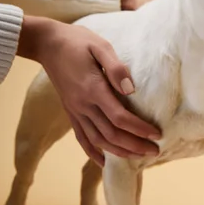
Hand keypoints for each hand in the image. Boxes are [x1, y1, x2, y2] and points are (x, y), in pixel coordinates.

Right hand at [17, 16, 160, 165]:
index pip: (119, 117)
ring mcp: (75, 110)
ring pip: (97, 140)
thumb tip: (130, 89)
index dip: (139, 129)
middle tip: (155, 151)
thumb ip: (116, 67)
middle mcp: (83, 104)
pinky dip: (94, 153)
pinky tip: (105, 162)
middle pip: (111, 134)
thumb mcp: (100, 46)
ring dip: (119, 152)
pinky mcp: (70, 112)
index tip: (156, 134)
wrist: (48, 44)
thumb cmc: (78, 42)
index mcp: (93, 88)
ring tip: (139, 157)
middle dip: (134, 146)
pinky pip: (82, 138)